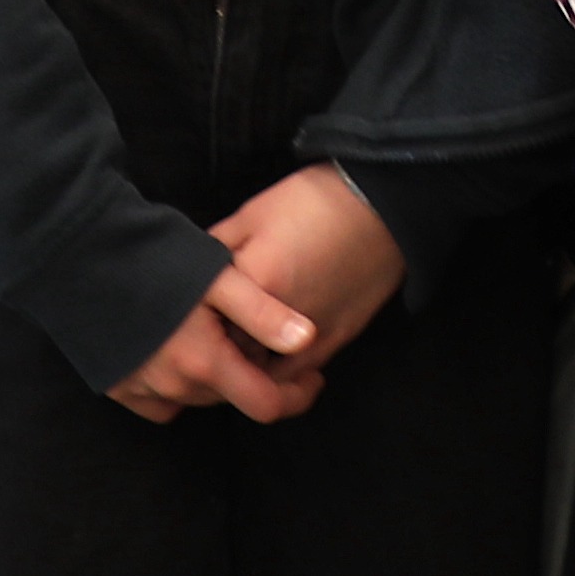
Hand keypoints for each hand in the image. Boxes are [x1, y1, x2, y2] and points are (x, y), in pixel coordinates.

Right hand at [112, 271, 334, 423]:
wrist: (80, 255)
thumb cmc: (155, 258)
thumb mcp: (219, 277)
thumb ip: (264, 313)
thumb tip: (309, 342)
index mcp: (205, 363)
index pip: (265, 405)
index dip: (297, 397)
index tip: (313, 378)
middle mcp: (173, 385)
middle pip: (231, 398)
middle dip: (255, 379)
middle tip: (266, 347)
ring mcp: (140, 388)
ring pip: (197, 399)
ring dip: (217, 381)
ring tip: (224, 345)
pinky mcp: (115, 384)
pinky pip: (158, 402)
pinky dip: (176, 388)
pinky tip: (180, 357)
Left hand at [208, 164, 405, 367]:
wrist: (379, 206)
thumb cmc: (313, 202)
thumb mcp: (253, 213)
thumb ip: (218, 246)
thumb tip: (196, 268)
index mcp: (250, 281)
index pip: (205, 320)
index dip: (197, 318)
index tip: (195, 313)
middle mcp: (276, 318)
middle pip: (231, 351)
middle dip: (220, 344)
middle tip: (214, 332)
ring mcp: (308, 336)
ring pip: (263, 371)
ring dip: (250, 361)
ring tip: (243, 343)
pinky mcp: (335, 342)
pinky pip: (297, 373)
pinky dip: (282, 369)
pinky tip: (276, 350)